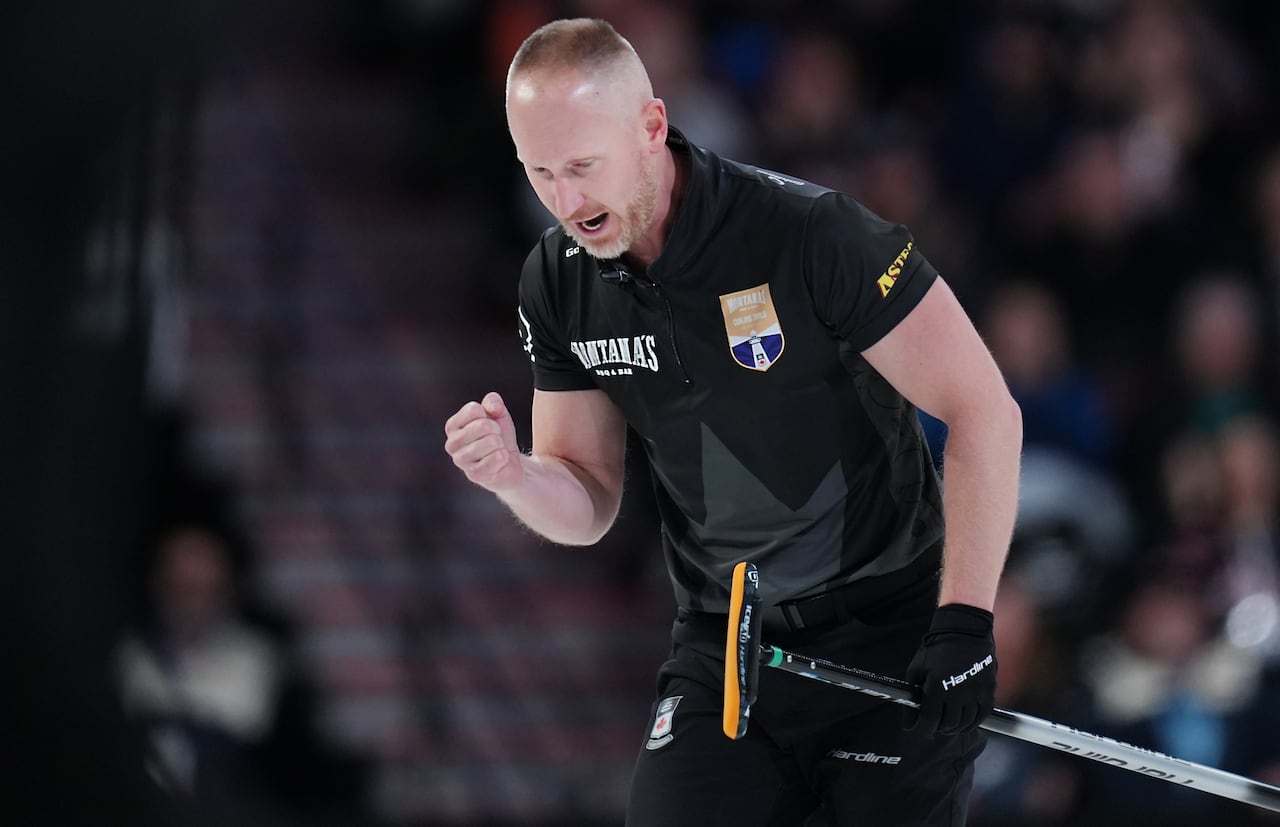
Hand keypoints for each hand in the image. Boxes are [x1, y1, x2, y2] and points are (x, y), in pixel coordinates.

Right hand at [444, 392, 523, 491]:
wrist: (508, 463)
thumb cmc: (498, 436)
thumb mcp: (498, 413)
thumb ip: (493, 402)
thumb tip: (492, 407)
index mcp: (452, 426)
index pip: (474, 409)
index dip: (489, 414)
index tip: (489, 424)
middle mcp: (452, 443)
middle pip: (483, 425)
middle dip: (497, 430)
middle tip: (495, 439)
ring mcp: (461, 461)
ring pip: (491, 442)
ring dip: (501, 445)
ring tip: (496, 450)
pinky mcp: (474, 474)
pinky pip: (496, 458)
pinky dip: (504, 457)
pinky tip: (499, 461)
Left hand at [902, 604, 995, 736]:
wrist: (963, 629)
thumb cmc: (936, 649)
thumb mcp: (917, 669)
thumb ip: (913, 696)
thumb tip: (908, 721)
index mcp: (936, 688)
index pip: (930, 720)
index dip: (924, 729)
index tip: (921, 729)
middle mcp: (957, 694)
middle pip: (948, 725)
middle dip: (939, 729)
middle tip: (935, 727)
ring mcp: (975, 693)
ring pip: (965, 723)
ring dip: (956, 728)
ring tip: (949, 726)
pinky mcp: (988, 690)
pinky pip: (982, 716)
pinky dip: (973, 723)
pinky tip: (966, 722)